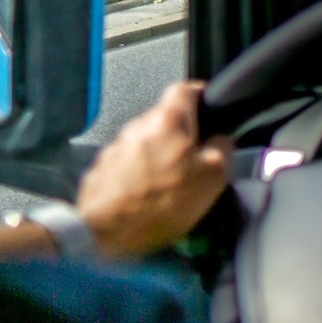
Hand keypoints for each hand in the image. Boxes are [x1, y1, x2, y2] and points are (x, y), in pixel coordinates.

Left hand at [76, 81, 232, 257]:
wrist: (106, 234)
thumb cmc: (164, 201)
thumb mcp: (214, 176)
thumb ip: (222, 148)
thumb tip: (221, 139)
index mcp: (168, 119)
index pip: (186, 88)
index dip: (201, 97)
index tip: (210, 113)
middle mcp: (137, 125)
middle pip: (164, 119)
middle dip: (179, 135)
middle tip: (192, 161)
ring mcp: (114, 147)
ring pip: (144, 142)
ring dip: (156, 155)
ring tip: (166, 184)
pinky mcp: (99, 170)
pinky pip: (125, 164)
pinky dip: (136, 174)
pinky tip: (143, 196)